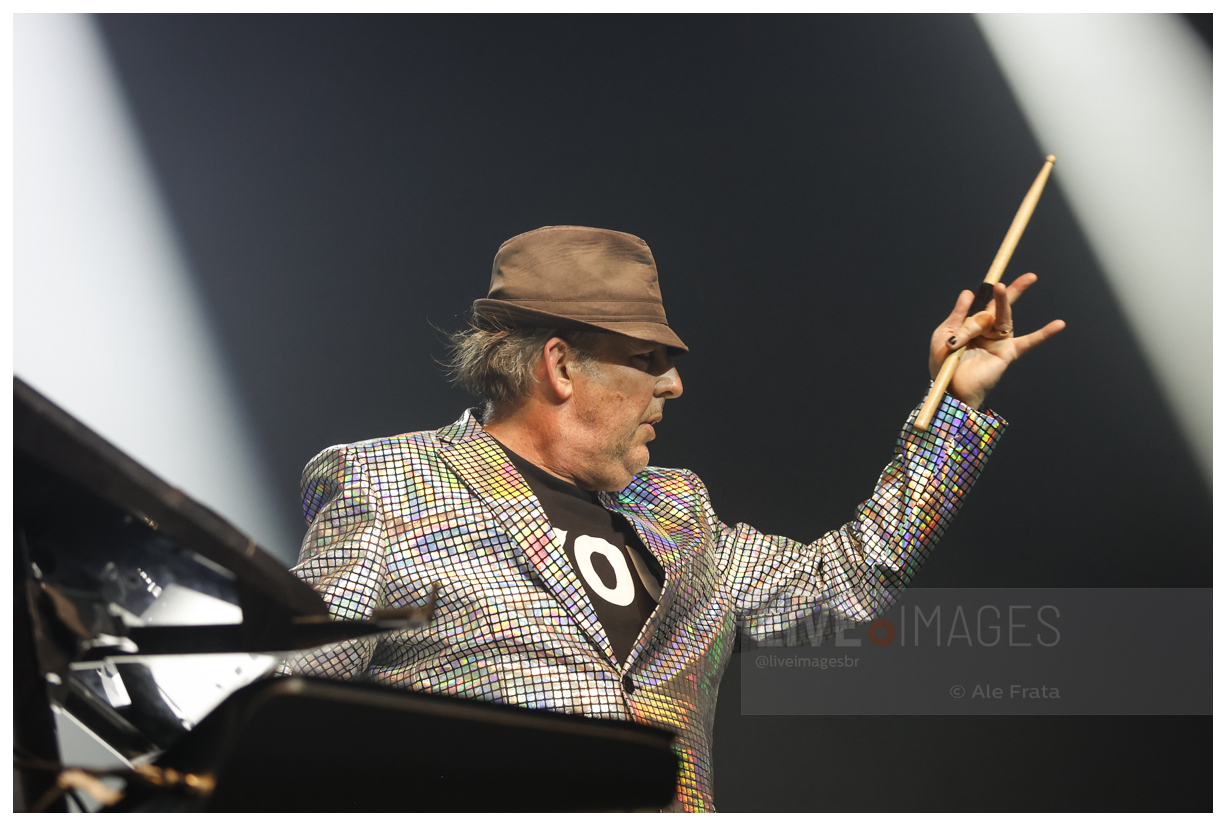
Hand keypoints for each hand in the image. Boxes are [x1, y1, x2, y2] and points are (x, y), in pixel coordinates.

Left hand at [929, 273, 1064, 409]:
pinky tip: (1059, 324)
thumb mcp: (944, 336)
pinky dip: (1044, 333)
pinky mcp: (1008, 352)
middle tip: (1030, 276)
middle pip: (1000, 306)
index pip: (981, 306)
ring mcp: (999, 341)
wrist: (950, 390)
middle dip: (1009, 291)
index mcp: (971, 326)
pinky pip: (1029, 342)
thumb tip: (969, 292)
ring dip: (1000, 304)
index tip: (996, 281)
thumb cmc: (943, 365)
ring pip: (1000, 319)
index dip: (989, 294)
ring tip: (1000, 288)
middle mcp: (987, 331)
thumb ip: (958, 315)